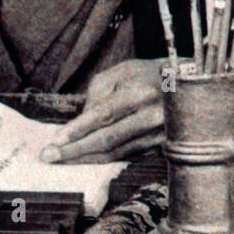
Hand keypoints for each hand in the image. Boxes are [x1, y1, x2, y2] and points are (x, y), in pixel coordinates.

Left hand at [40, 59, 166, 163]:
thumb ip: (97, 94)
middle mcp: (152, 116)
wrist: (184, 85)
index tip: (55, 141)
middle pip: (107, 140)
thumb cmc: (145, 76)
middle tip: (49, 156)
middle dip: (75, 150)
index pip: (103, 116)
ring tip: (61, 159)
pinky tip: (85, 160)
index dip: (78, 130)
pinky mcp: (160, 147)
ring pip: (116, 154)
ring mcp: (159, 135)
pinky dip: (103, 160)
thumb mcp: (120, 73)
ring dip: (85, 159)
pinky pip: (126, 157)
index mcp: (141, 93)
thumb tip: (81, 123)